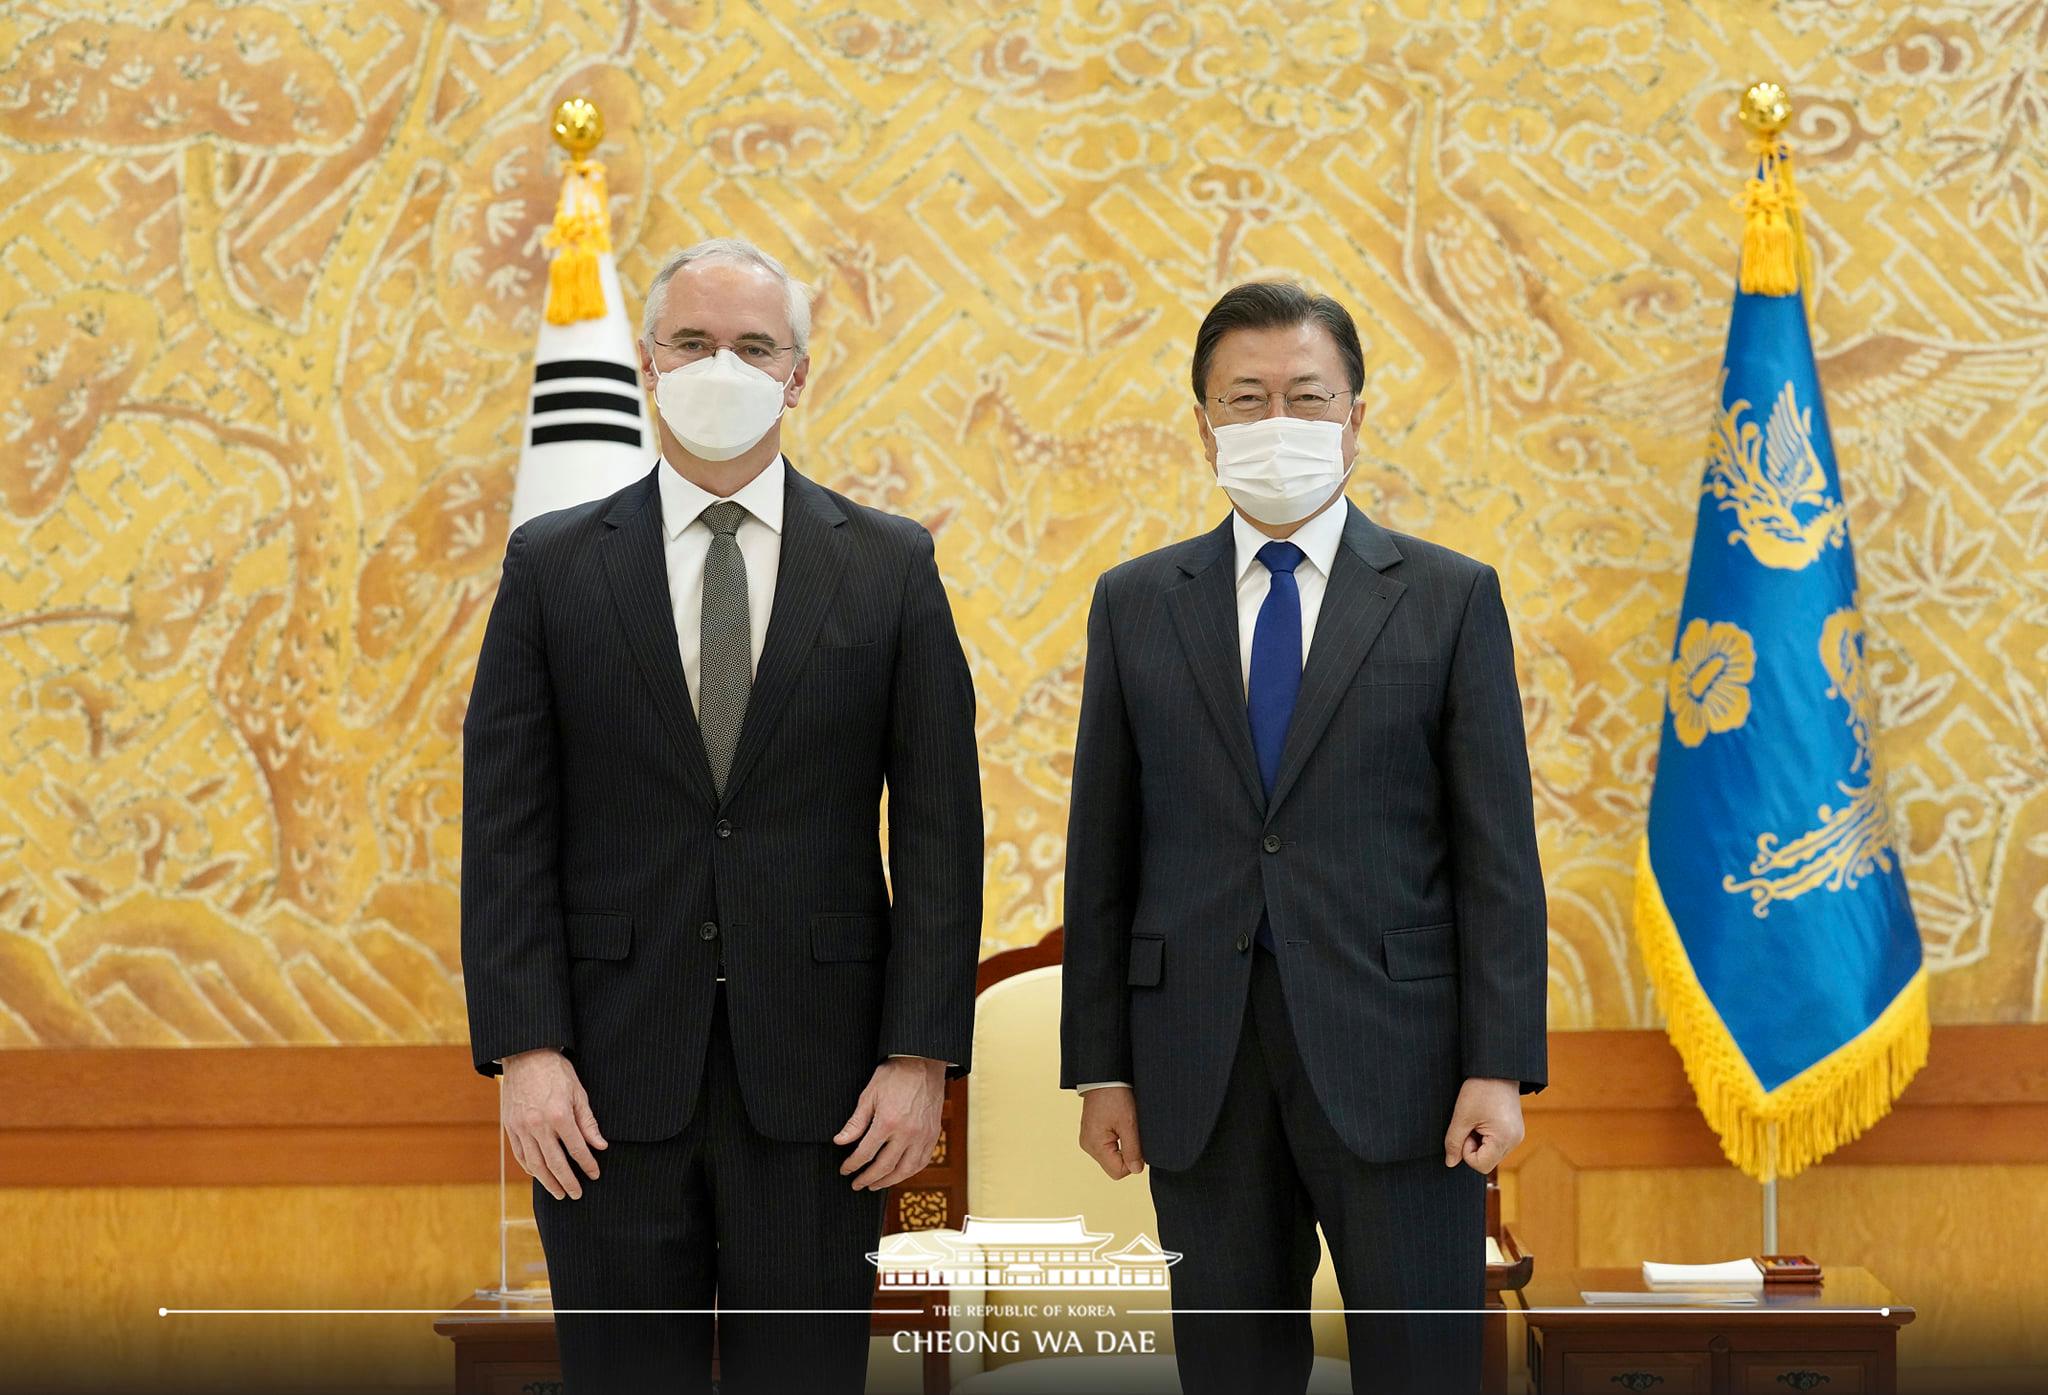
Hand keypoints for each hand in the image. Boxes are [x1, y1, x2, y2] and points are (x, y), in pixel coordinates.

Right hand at [501, 1048, 606, 1200]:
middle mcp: (538, 1125)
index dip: (587, 1165)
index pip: (577, 1149)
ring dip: (548, 1182)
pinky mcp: (509, 1126)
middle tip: (576, 1195)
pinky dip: (530, 1168)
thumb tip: (600, 1146)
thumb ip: (588, 1122)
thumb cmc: (556, 1071)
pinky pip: (520, 1154)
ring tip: (559, 1193)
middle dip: (568, 1181)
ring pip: (535, 1164)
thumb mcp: (578, 1092)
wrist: (525, 1055)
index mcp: (559, 1115)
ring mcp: (521, 1127)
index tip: (594, 1175)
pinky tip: (539, 1175)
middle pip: (555, 1163)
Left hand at [835, 1056, 945, 1190]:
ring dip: (889, 1181)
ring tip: (876, 1185)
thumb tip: (840, 1142)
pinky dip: (909, 1172)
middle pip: (885, 1166)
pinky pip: (922, 1161)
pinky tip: (899, 1174)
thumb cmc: (894, 1076)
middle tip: (857, 1184)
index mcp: (888, 1122)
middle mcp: (907, 1133)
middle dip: (868, 1178)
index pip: (865, 1153)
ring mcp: (923, 1136)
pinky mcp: (933, 1134)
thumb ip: (856, 1122)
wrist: (923, 1063)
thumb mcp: (869, 1095)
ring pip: (906, 1170)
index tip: (845, 1170)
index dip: (852, 1165)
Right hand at [1078, 1086, 1144, 1178]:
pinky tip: (1118, 1124)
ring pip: (1111, 1156)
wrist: (1104, 1076)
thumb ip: (1133, 1150)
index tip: (1136, 1141)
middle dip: (1127, 1152)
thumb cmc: (1115, 1096)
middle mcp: (1088, 1145)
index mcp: (1095, 1145)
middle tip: (1130, 1130)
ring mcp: (1088, 1139)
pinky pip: (1107, 1146)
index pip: (1118, 1172)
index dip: (1132, 1161)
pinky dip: (1116, 1139)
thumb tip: (1136, 1170)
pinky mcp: (1091, 1134)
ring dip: (1122, 1145)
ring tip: (1123, 1125)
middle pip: (1114, 1165)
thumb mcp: (1129, 1124)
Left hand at [1443, 1076, 1524, 1172]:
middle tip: (1471, 1123)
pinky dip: (1486, 1135)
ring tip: (1478, 1119)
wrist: (1497, 1068)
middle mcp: (1514, 1141)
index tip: (1466, 1129)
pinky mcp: (1514, 1130)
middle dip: (1473, 1146)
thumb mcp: (1461, 1116)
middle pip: (1486, 1161)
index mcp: (1504, 1139)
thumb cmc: (1479, 1089)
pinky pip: (1496, 1144)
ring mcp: (1516, 1136)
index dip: (1466, 1151)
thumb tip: (1450, 1163)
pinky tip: (1484, 1118)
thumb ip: (1454, 1142)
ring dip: (1479, 1140)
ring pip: (1491, 1153)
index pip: (1480, 1166)